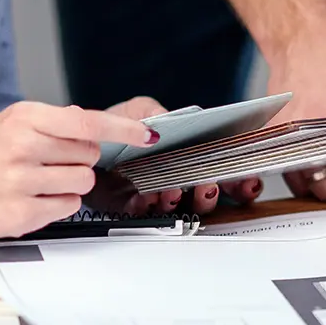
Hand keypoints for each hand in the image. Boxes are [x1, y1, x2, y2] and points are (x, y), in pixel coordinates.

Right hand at [0, 102, 160, 240]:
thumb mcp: (11, 124)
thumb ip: (54, 121)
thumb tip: (90, 119)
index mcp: (24, 118)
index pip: (88, 121)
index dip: (124, 129)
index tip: (148, 134)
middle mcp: (22, 145)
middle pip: (91, 154)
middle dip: (78, 160)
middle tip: (47, 163)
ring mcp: (21, 180)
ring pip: (84, 181)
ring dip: (69, 184)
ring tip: (37, 181)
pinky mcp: (22, 212)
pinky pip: (69, 206)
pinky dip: (57, 204)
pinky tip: (32, 198)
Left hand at [97, 97, 262, 215]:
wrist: (79, 146)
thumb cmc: (115, 125)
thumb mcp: (141, 109)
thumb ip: (159, 113)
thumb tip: (168, 124)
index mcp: (190, 153)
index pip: (225, 168)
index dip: (239, 178)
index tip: (245, 180)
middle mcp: (181, 177)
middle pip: (210, 193)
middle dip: (212, 193)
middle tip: (208, 187)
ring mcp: (161, 194)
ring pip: (185, 207)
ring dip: (182, 202)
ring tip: (172, 192)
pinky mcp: (136, 207)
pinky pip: (149, 215)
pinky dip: (149, 208)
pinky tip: (146, 199)